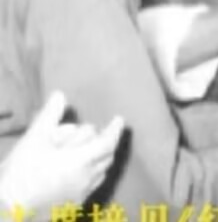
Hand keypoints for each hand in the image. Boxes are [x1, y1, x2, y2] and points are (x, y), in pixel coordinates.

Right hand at [0, 92, 123, 217]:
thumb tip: (60, 95)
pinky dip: (93, 174)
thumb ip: (49, 116)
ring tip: (95, 149)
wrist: (7, 211)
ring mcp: (80, 194)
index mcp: (81, 162)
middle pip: (106, 157)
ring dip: (101, 159)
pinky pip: (91, 186)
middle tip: (106, 132)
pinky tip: (83, 171)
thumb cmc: (20, 174)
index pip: (107, 142)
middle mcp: (86, 179)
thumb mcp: (33, 140)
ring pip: (100, 173)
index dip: (114, 129)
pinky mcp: (72, 206)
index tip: (119, 119)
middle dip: (107, 142)